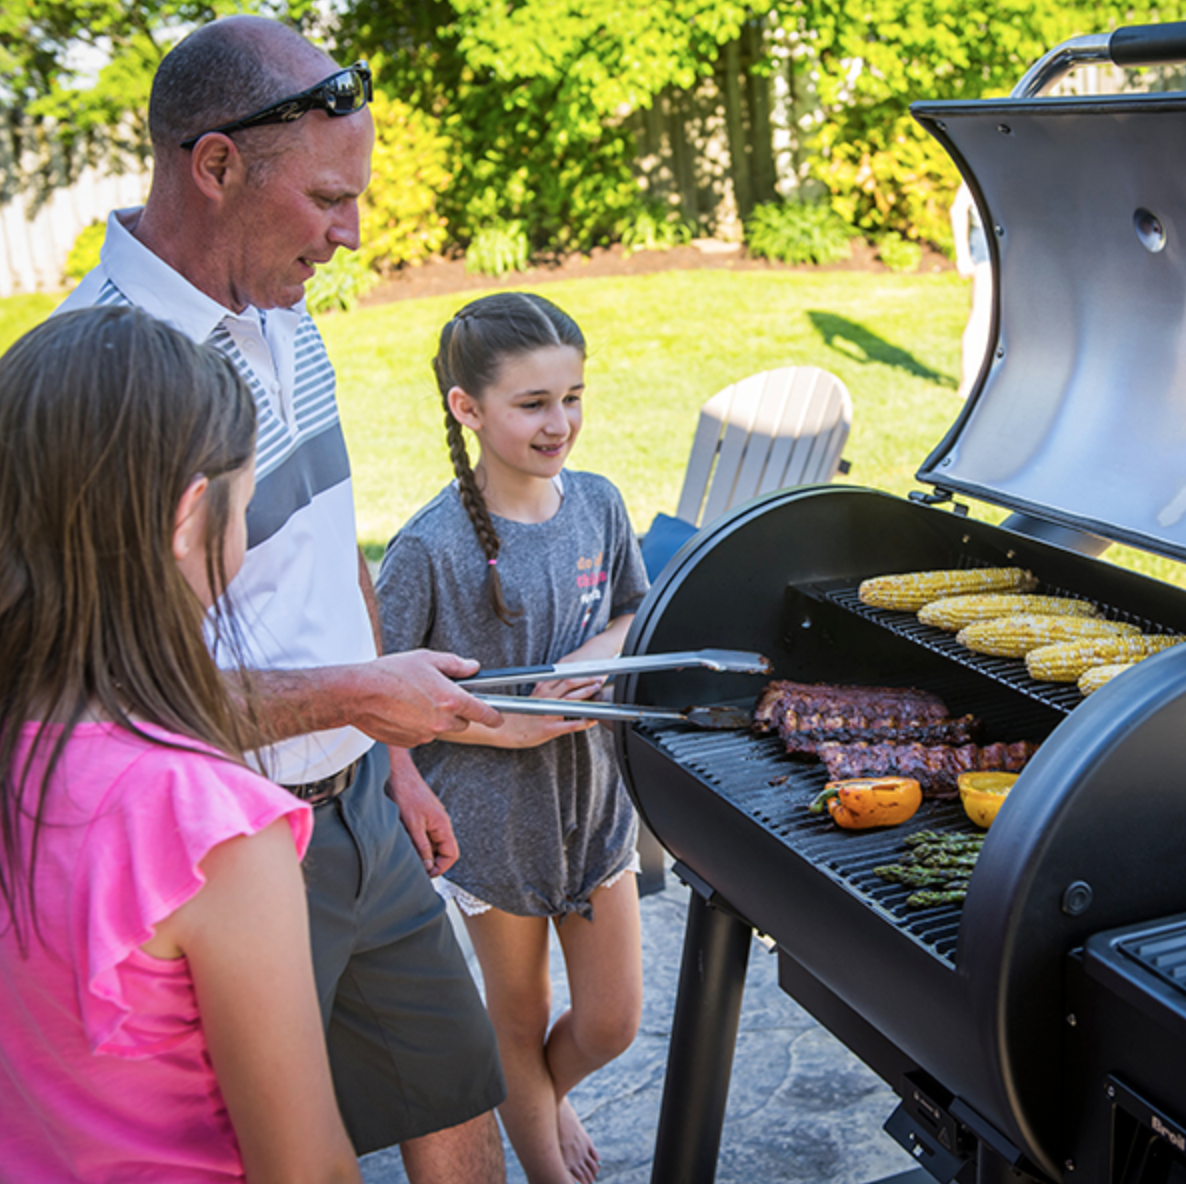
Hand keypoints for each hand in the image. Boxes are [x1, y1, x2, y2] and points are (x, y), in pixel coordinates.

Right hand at [350, 650, 503, 747]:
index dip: (494, 715)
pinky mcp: (411, 743)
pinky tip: (404, 711)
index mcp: (450, 699)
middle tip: (439, 695)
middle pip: (462, 722)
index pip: (483, 712)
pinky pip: (423, 735)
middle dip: (456, 711)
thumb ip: (455, 665)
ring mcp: (426, 734)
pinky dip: (419, 726)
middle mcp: (441, 721)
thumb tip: (472, 667)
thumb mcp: (427, 659)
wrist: (358, 694)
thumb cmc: (390, 674)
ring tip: (415, 700)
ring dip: (435, 718)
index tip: (498, 716)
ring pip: (441, 728)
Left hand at [387, 748, 458, 875]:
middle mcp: (440, 823)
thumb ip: (421, 847)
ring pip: (431, 843)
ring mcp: (431, 819)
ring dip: (420, 851)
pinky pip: (423, 835)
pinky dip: (415, 842)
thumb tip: (428, 867)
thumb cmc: (405, 793)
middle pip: (441, 850)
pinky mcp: (422, 816)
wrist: (396, 771)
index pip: (452, 854)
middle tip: (413, 867)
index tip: (426, 874)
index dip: (441, 867)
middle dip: (429, 861)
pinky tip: (402, 841)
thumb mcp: (412, 825)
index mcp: (442, 825)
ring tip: (405, 853)